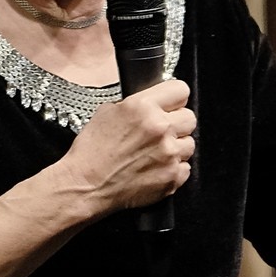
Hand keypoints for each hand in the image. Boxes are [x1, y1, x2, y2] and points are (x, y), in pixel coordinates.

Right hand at [60, 78, 195, 212]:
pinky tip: (154, 168)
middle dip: (177, 123)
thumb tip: (152, 103)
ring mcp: (169, 154)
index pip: (181, 90)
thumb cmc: (91, 153)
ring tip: (155, 153)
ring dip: (176, 147)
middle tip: (161, 132)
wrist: (86, 186)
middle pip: (190, 117)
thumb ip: (136, 104)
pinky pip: (185, 167)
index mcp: (143, 107)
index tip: (171, 105)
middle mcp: (160, 128)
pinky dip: (173, 168)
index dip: (174, 98)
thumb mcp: (107, 112)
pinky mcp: (173, 177)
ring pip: (189, 143)